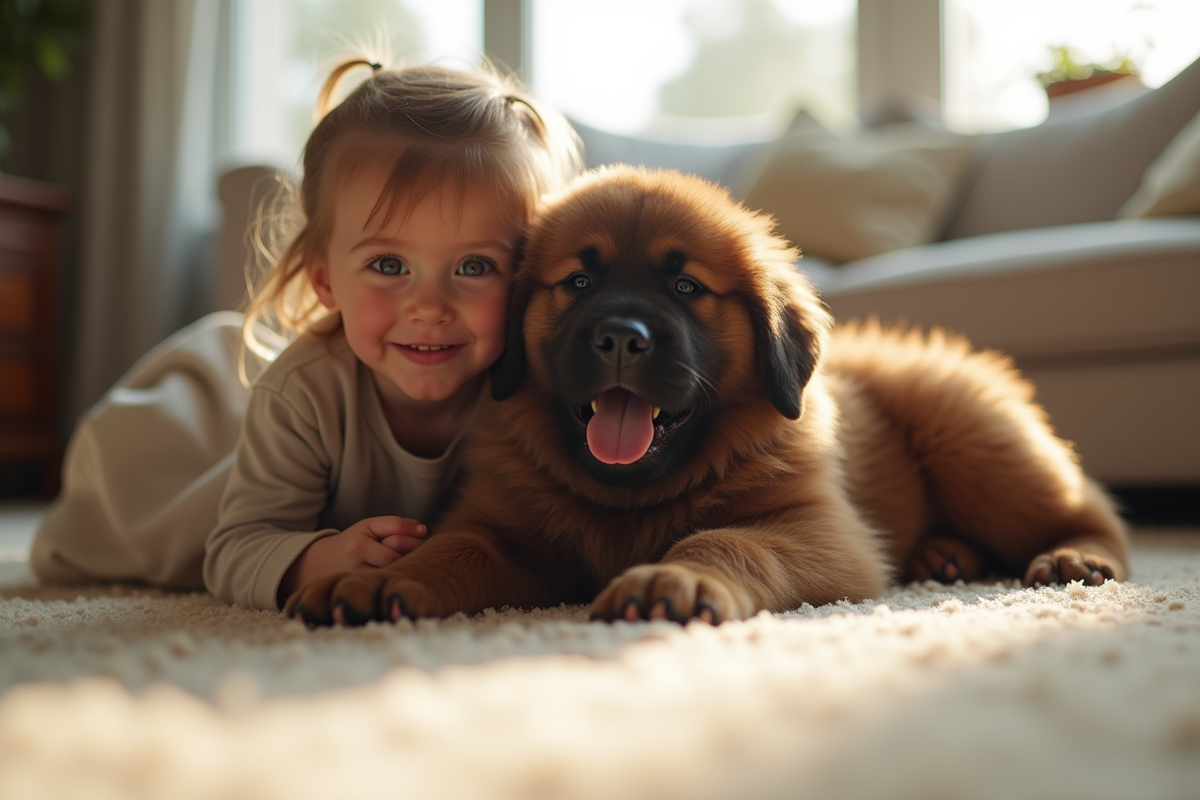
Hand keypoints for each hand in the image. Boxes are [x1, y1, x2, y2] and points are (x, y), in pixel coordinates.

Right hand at [278, 516, 426, 604]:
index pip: (397, 537)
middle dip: (413, 551)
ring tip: (404, 562)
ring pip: (396, 571)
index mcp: (359, 543)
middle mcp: (357, 563)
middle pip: (398, 556)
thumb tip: (423, 529)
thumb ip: (395, 525)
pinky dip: (398, 579)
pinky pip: (388, 585)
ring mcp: (359, 581)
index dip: (413, 535)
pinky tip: (397, 576)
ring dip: (407, 566)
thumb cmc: (352, 543)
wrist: (318, 566)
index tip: (421, 533)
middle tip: (414, 550)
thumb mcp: (368, 528)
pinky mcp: (363, 594)